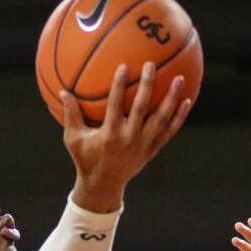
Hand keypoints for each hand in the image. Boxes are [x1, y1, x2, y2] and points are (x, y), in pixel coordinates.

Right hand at [62, 62, 191, 211]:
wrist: (103, 185)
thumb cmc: (86, 159)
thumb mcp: (74, 139)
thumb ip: (71, 115)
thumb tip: (62, 91)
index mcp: (109, 135)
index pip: (116, 105)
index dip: (119, 86)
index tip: (123, 66)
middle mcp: (129, 139)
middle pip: (142, 108)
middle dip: (147, 85)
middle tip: (151, 64)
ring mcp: (143, 145)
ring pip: (161, 119)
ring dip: (171, 98)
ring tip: (179, 78)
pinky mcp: (152, 149)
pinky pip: (169, 131)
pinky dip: (179, 117)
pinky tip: (187, 101)